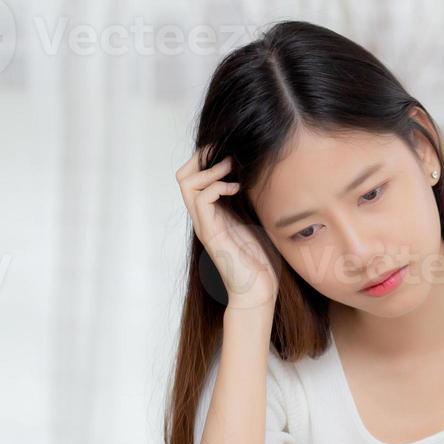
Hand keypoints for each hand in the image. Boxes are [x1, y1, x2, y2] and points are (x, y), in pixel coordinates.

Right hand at [176, 147, 277, 310]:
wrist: (258, 291)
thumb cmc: (260, 260)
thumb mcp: (256, 221)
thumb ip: (249, 201)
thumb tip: (259, 177)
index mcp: (212, 212)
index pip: (194, 176)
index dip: (208, 158)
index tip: (230, 152)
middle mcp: (203, 216)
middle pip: (183, 175)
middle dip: (204, 158)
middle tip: (228, 157)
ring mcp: (205, 224)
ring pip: (187, 184)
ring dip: (211, 170)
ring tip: (232, 170)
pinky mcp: (212, 234)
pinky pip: (201, 200)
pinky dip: (218, 187)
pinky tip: (236, 189)